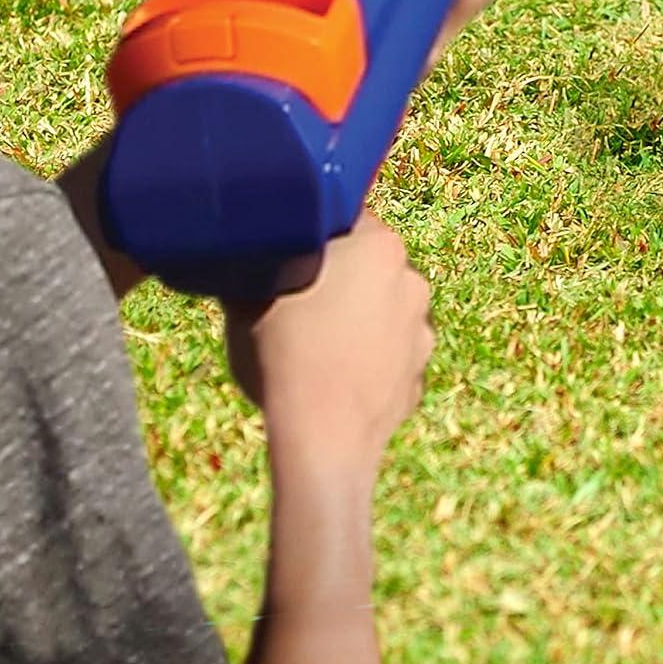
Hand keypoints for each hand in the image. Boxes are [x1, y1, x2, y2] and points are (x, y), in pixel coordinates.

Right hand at [223, 209, 433, 483]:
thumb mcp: (248, 300)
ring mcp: (421, 330)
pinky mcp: (418, 375)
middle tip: (295, 300)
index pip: (347, 221)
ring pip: (381, 310)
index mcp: (380, 245)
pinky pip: (387, 355)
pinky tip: (332, 378)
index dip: (314, 235)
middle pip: (368, 265)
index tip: (289, 255)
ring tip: (314, 346)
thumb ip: (254, 267)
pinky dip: (366, 362)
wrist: (321, 442)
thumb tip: (240, 260)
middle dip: (338, 278)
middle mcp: (411, 280)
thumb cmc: (286, 357)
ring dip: (355, 320)